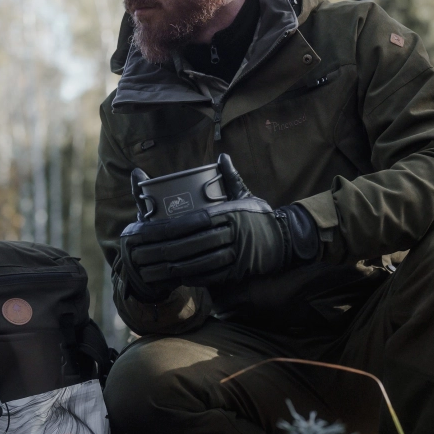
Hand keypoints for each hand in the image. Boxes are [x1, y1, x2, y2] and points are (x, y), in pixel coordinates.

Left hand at [121, 154, 293, 287]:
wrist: (284, 241)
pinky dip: (193, 276)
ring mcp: (236, 254)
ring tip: (158, 266)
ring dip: (176, 266)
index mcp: (230, 213)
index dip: (173, 227)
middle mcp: (233, 233)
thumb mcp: (246, 196)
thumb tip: (222, 157)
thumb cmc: (258, 218)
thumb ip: (231, 178)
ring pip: (200, 262)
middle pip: (193, 243)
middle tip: (149, 251)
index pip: (196, 220)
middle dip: (167, 249)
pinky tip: (178, 276)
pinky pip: (211, 275)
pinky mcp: (238, 271)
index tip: (155, 230)